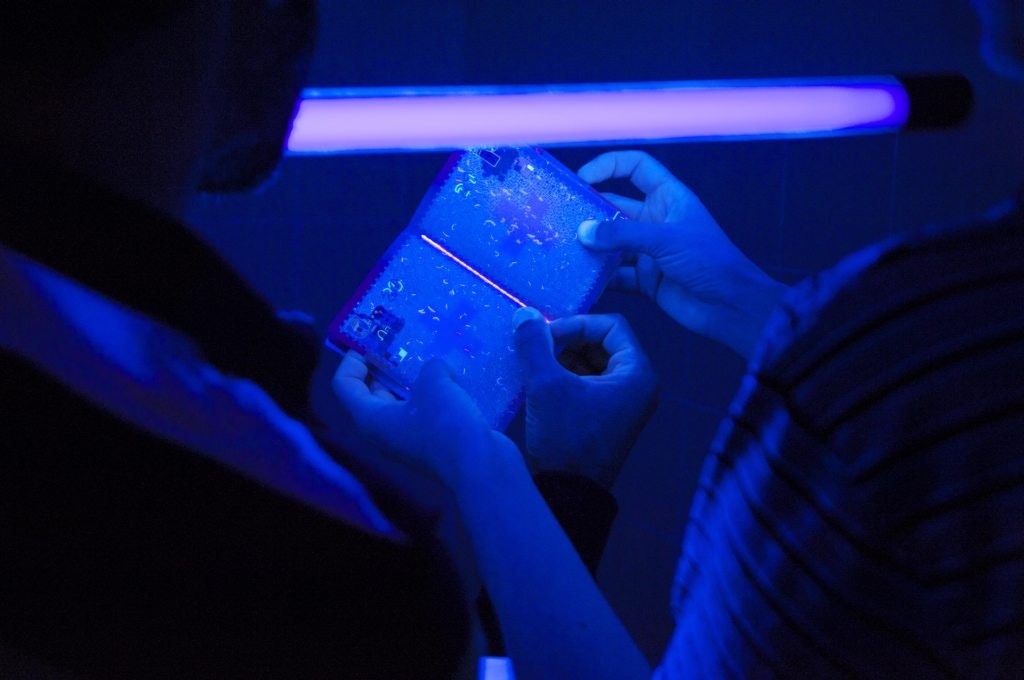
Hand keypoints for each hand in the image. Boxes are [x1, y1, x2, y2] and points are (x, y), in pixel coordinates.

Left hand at [332, 353, 514, 490]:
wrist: (480, 465)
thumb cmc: (444, 422)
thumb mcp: (433, 381)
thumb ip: (429, 366)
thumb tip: (438, 369)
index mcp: (370, 418)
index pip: (344, 385)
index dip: (351, 360)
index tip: (371, 341)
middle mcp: (384, 432)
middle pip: (371, 393)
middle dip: (384, 366)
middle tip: (401, 343)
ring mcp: (409, 439)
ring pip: (403, 402)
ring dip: (414, 379)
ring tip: (429, 354)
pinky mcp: (434, 442)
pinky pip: (426, 411)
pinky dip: (434, 394)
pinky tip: (453, 377)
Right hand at [512, 308, 657, 488]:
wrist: (567, 493)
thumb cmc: (565, 438)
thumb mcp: (546, 385)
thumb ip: (535, 344)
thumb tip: (525, 314)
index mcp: (637, 374)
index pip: (612, 325)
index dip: (577, 323)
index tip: (546, 335)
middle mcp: (638, 386)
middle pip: (604, 342)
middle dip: (569, 340)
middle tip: (538, 346)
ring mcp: (624, 403)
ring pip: (594, 362)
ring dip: (565, 357)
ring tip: (536, 363)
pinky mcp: (608, 416)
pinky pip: (589, 382)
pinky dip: (566, 376)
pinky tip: (540, 381)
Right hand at [577, 150, 788, 358]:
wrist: (731, 307)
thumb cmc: (710, 262)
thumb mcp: (665, 239)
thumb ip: (623, 234)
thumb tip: (583, 232)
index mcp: (669, 198)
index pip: (636, 167)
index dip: (609, 165)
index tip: (582, 178)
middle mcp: (656, 221)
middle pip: (615, 208)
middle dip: (590, 212)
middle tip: (559, 219)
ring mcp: (650, 252)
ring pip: (612, 244)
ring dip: (590, 247)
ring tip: (562, 250)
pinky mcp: (646, 280)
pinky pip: (615, 275)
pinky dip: (599, 278)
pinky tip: (580, 280)